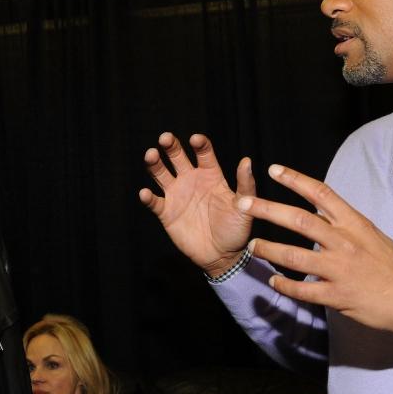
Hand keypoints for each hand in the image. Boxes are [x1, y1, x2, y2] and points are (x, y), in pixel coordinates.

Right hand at [139, 133, 255, 276]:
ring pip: (161, 173)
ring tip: (150, 155)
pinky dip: (148, 197)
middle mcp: (191, 180)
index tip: (195, 139)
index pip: (203, 153)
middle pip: (177, 157)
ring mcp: (177, 195)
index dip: (199, 144)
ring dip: (154, 163)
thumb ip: (245, 184)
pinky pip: (154, 202)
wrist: (223, 255)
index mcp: (210, 175)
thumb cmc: (236, 228)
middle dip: (171, 146)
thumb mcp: (243, 206)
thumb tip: (247, 160)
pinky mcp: (166, 213)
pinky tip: (146, 193)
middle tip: (165, 138)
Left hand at [235, 164, 392, 332]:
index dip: (295, 179)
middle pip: (299, 220)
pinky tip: (273, 281)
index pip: (321, 193)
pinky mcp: (337, 296)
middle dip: (267, 209)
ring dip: (268, 250)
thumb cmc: (392, 265)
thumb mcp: (371, 234)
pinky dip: (284, 285)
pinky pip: (303, 289)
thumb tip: (319, 208)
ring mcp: (340, 269)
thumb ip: (344, 222)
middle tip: (242, 203)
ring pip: (294, 256)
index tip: (273, 170)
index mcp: (354, 223)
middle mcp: (344, 242)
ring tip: (252, 246)